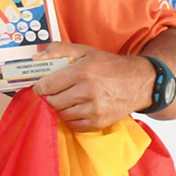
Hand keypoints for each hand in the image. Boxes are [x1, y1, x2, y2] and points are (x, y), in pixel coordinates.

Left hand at [31, 42, 154, 130]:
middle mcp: (88, 92)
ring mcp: (94, 109)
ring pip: (61, 114)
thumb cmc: (110, 66)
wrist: (140, 82)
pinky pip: (73, 125)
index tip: (42, 85)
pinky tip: (77, 108)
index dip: (40, 86)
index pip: (46, 86)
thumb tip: (36, 59)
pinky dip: (71, 118)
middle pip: (52, 102)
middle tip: (56, 92)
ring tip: (69, 98)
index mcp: (82, 72)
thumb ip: (58, 50)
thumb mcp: (85, 51)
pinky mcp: (99, 122)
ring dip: (61, 108)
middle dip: (50, 97)